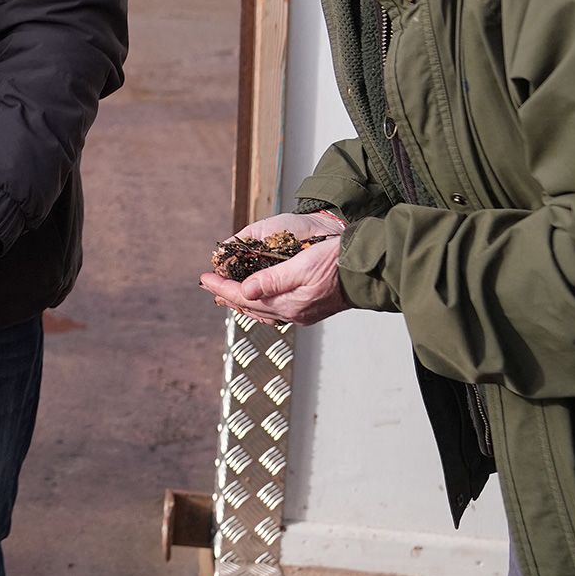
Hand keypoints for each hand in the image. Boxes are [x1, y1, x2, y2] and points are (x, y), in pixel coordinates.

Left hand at [199, 211, 349, 326]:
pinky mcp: (311, 307)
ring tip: (226, 293)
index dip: (222, 288)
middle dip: (227, 296)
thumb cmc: (338, 263)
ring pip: (263, 311)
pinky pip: (276, 310)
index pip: (244, 298)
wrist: (370, 271)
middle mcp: (293, 313)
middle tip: (209, 285)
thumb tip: (244, 293)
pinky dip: (261, 303)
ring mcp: (303, 312)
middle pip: (250, 307)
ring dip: (243, 301)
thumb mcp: (303, 266)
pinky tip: (258, 298)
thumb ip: (272, 281)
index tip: (204, 279)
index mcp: (288, 304)